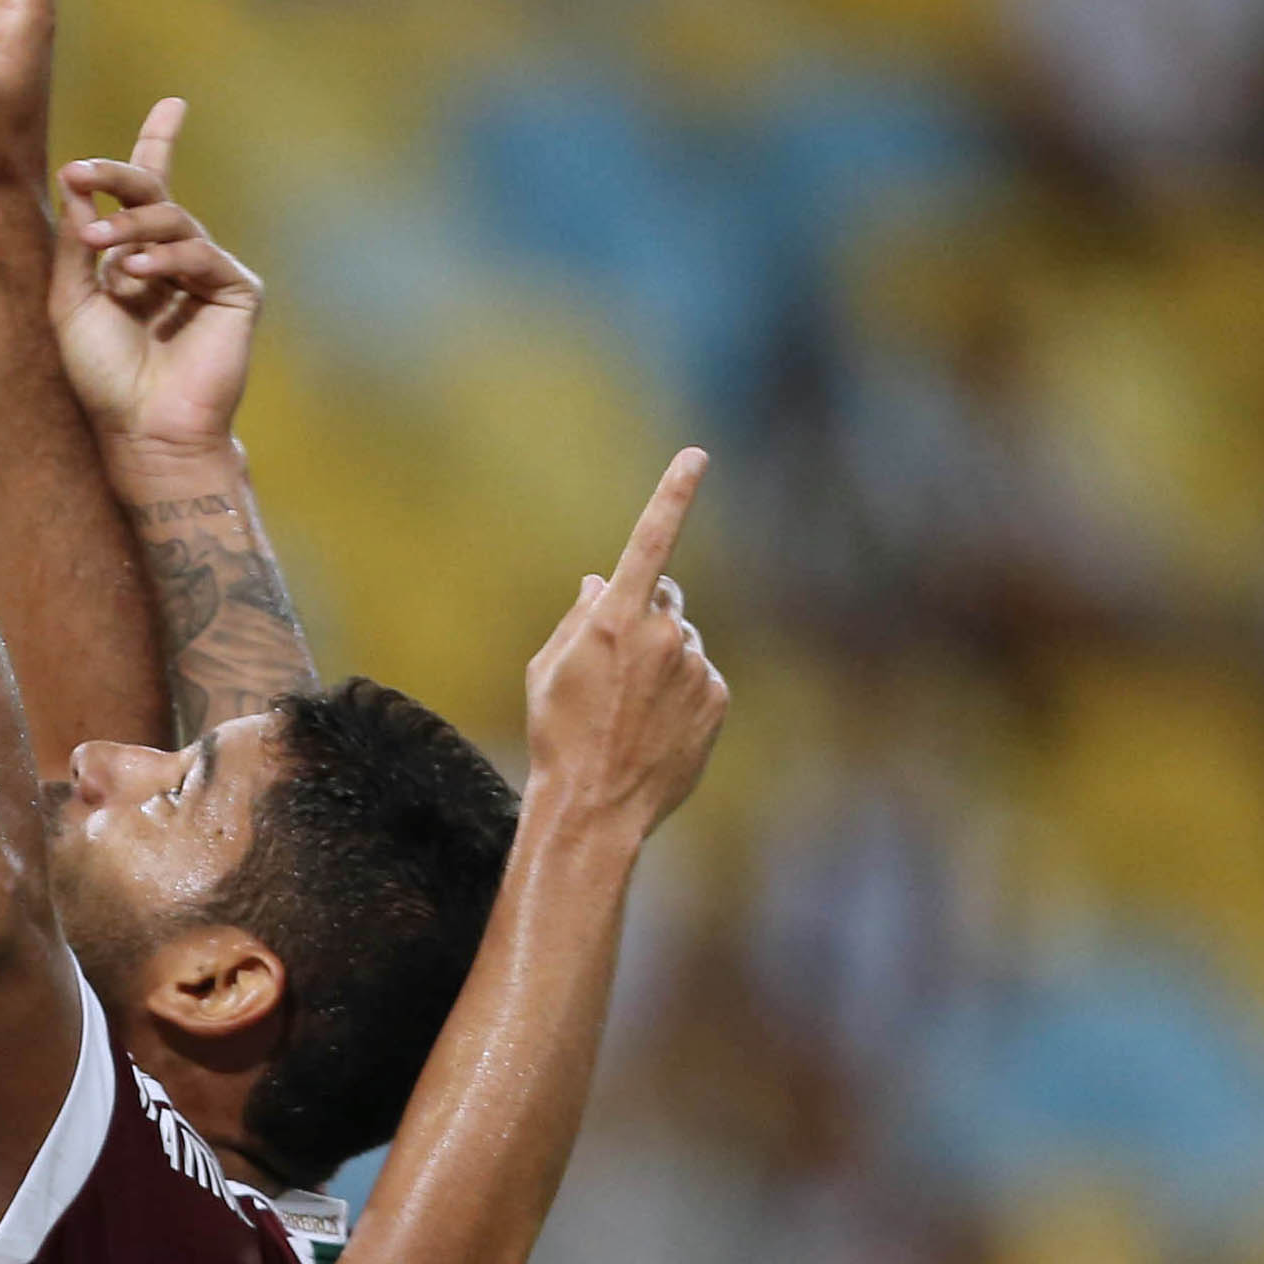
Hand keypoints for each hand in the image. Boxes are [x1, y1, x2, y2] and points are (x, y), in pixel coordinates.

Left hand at [56, 100, 263, 456]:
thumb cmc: (103, 376)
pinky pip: (200, 252)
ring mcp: (208, 273)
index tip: (173, 104)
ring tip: (99, 247)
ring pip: (172, 220)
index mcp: (138, 260)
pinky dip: (165, 259)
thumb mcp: (72, 301)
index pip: (148, 195)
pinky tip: (137, 274)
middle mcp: (175, 260)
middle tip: (84, 170)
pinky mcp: (237, 290)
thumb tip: (74, 180)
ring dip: (129, 228)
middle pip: (155, 194)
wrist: (141, 429)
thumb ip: (75, 243)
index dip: (159, 146)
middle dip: (120, 175)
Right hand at [523, 450, 728, 835]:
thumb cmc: (557, 736)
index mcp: (616, 620)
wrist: (594, 807)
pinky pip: (700, 679)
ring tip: (628, 713)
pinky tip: (653, 730)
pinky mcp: (717, 698)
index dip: (673, 494)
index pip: (649, 542)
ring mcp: (696, 667)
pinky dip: (681, 695)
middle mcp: (664, 634)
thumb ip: (577, 619)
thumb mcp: (547, 671)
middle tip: (614, 667)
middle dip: (646, 616)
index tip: (696, 455)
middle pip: (666, 600)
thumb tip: (598, 584)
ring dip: (662, 663)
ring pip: (683, 644)